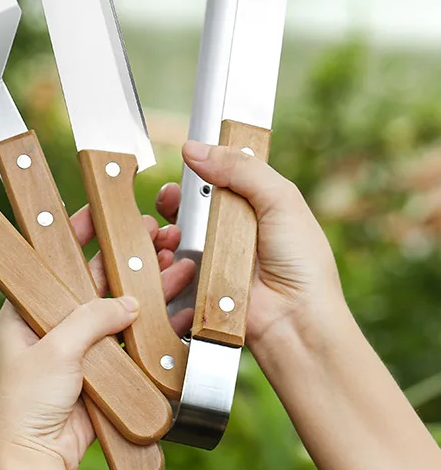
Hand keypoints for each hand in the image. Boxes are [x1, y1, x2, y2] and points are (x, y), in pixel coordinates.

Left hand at [0, 207, 194, 469]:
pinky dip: (156, 327)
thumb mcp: (54, 349)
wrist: (32, 458)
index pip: (57, 258)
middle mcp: (56, 320)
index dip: (80, 231)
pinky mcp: (102, 370)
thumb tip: (129, 302)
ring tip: (180, 265)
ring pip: (121, 309)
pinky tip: (180, 311)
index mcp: (30, 305)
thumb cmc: (23, 401)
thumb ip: (92, 320)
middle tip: (160, 236)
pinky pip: (133, 342)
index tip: (105, 211)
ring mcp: (81, 345)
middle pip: (99, 279)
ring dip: (150, 289)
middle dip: (130, 259)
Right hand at [156, 140, 343, 350]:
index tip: (187, 160)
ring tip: (171, 231)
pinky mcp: (197, 281)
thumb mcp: (280, 200)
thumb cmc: (302, 263)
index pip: (218, 174)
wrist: (295, 321)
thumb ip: (241, 168)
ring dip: (167, 226)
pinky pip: (171, 262)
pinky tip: (171, 255)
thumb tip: (194, 148)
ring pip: (174, 230)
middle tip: (172, 198)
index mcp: (254, 202)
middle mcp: (231, 226)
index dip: (200, 167)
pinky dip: (166, 256)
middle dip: (175, 197)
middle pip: (189, 202)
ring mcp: (213, 254)